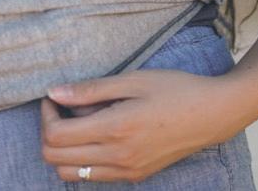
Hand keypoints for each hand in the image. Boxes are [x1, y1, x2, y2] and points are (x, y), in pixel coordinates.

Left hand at [40, 68, 232, 182]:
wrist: (212, 114)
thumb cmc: (174, 89)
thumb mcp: (131, 80)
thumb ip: (90, 90)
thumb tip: (54, 93)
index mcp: (115, 129)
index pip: (56, 136)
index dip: (46, 115)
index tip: (54, 97)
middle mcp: (117, 157)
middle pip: (55, 159)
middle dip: (48, 131)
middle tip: (60, 107)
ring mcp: (126, 171)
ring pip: (69, 174)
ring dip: (62, 149)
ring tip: (76, 122)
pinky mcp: (135, 176)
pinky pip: (93, 177)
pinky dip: (81, 159)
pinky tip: (94, 134)